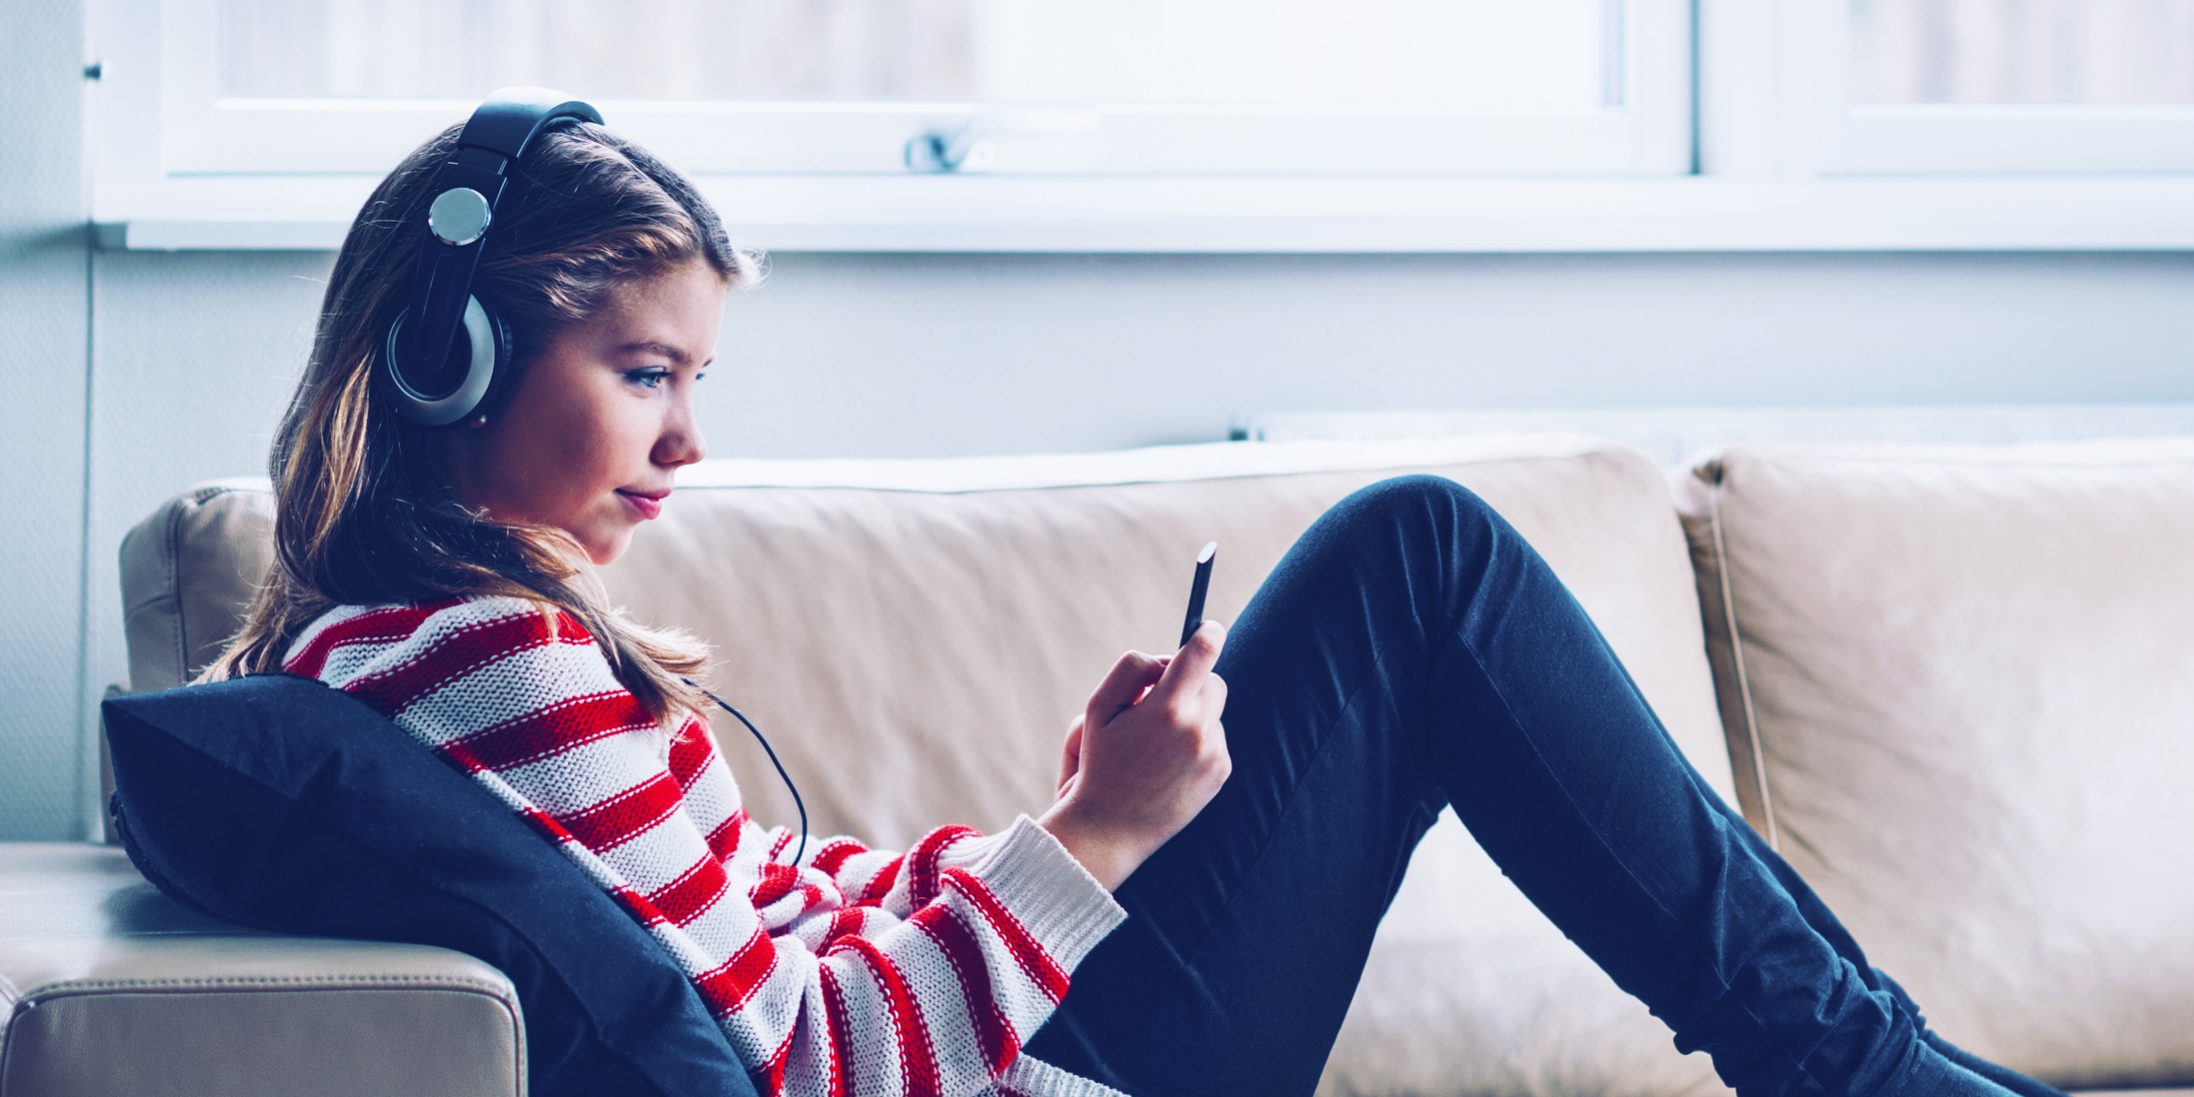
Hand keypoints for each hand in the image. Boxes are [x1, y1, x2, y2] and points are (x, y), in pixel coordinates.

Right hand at [1041, 620, 1230, 889]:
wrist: (1110, 830)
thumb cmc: (1098, 765)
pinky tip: (1168, 766)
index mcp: (1166, 709)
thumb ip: (1132, 670)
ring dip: (1191, 716)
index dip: (1207, 634)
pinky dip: (1197, 744)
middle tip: (1158, 703)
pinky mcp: (1221, 773)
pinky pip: (1215, 740)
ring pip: (1212, 712)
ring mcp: (1213, 754)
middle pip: (1212, 681)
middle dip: (1189, 684)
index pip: (1200, 653)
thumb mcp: (1096, 710)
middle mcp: (1197, 730)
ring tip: (1156, 746)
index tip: (1209, 628)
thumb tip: (1166, 659)